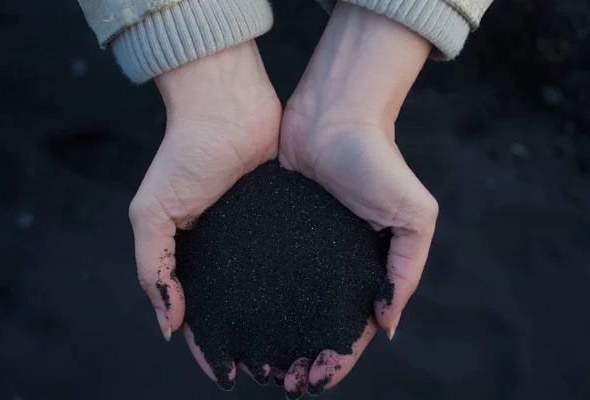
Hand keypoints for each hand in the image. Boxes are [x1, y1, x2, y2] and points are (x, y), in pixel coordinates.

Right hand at [128, 41, 280, 387]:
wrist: (228, 104)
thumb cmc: (184, 153)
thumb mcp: (152, 211)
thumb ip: (153, 267)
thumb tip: (169, 325)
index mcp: (192, 253)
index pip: (196, 311)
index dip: (206, 344)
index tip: (225, 374)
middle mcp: (227, 249)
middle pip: (236, 306)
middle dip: (248, 339)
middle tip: (269, 371)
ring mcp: (259, 235)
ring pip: (268, 287)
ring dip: (278, 318)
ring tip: (298, 348)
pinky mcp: (287, 217)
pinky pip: (294, 257)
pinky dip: (301, 282)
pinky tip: (318, 304)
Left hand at [278, 3, 436, 395]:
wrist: (333, 114)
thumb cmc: (378, 160)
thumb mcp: (413, 215)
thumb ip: (406, 269)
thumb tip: (386, 322)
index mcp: (366, 265)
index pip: (353, 326)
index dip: (337, 357)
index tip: (314, 381)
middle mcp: (333, 262)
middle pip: (317, 322)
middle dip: (303, 355)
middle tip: (281, 381)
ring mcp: (303, 246)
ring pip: (288, 303)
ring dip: (277, 334)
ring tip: (259, 363)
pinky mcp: (275, 227)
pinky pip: (264, 270)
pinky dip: (256, 298)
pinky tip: (241, 318)